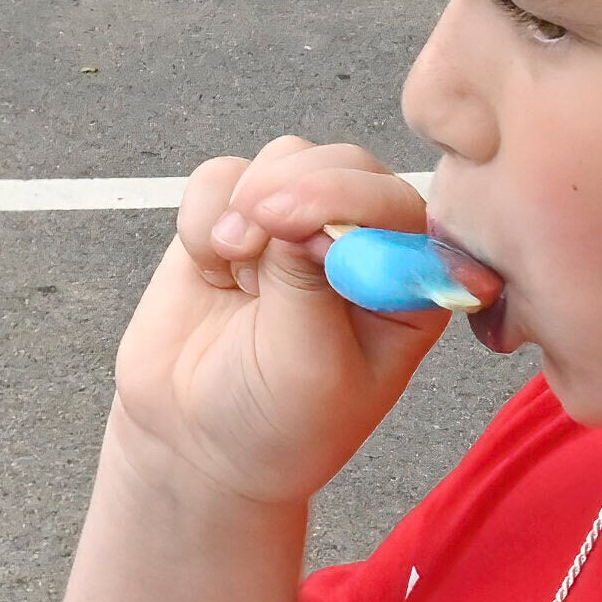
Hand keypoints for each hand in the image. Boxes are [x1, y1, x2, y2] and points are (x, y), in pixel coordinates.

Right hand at [109, 139, 455, 516]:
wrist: (195, 442)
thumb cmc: (277, 423)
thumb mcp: (309, 369)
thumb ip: (308, 287)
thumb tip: (294, 213)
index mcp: (406, 287)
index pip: (401, 211)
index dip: (352, 201)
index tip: (297, 227)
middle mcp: (361, 247)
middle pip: (346, 167)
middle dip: (298, 188)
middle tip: (254, 228)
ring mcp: (296, 228)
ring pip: (285, 158)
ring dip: (249, 198)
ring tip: (231, 259)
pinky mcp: (235, 220)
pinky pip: (220, 175)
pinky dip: (205, 209)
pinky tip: (209, 263)